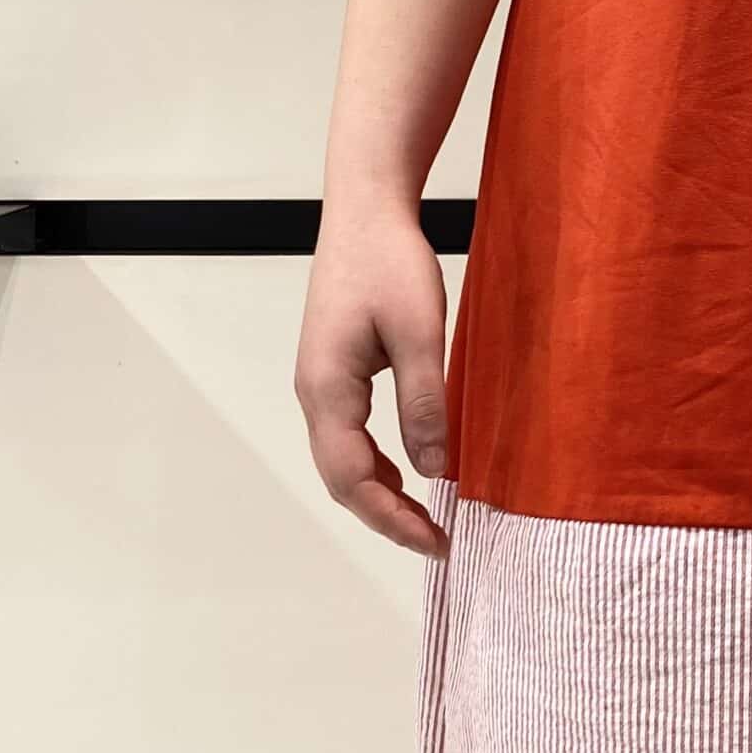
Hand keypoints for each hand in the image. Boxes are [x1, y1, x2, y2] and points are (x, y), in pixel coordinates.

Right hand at [294, 198, 453, 558]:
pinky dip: (377, 464)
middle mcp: (314, 394)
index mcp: (327, 390)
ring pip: (343, 459)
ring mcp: (321, 383)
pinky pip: (350, 435)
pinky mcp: (335, 371)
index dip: (392, 519)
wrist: (365, 210)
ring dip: (381, 493)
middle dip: (386, 516)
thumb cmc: (390, 262)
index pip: (352, 478)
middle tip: (438, 541)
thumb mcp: (421, 333)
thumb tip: (433, 470)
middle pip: (341, 478)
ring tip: (425, 518)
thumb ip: (424, 402)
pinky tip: (410, 470)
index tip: (437, 541)